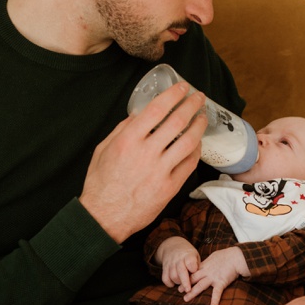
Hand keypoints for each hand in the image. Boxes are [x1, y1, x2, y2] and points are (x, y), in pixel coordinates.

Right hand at [79, 83, 206, 243]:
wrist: (105, 217)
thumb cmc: (101, 183)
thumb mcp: (103, 149)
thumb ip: (123, 129)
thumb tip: (140, 114)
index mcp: (128, 140)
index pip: (157, 109)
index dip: (173, 95)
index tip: (182, 87)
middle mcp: (146, 153)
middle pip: (177, 122)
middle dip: (191, 105)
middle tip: (199, 97)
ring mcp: (160, 171)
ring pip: (188, 142)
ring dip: (199, 126)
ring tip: (203, 117)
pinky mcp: (169, 188)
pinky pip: (189, 164)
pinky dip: (196, 151)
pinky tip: (197, 143)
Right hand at [158, 236, 200, 293]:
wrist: (173, 245)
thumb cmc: (188, 254)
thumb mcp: (195, 256)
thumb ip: (198, 266)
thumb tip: (201, 279)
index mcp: (188, 255)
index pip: (190, 262)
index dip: (193, 268)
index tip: (195, 273)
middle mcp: (178, 259)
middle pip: (181, 271)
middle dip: (185, 282)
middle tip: (188, 290)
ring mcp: (170, 263)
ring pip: (173, 276)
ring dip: (178, 282)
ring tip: (183, 283)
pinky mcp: (164, 268)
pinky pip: (165, 279)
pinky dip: (169, 284)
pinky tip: (174, 283)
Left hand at [183, 245, 248, 304]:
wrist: (236, 257)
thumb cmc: (227, 255)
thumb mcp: (214, 256)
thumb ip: (208, 262)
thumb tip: (204, 264)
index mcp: (205, 265)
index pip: (192, 271)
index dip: (185, 277)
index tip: (180, 281)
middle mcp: (207, 272)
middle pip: (193, 279)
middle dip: (185, 285)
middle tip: (178, 291)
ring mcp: (213, 277)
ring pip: (200, 286)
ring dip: (193, 293)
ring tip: (186, 299)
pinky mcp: (221, 282)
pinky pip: (217, 292)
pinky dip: (215, 299)